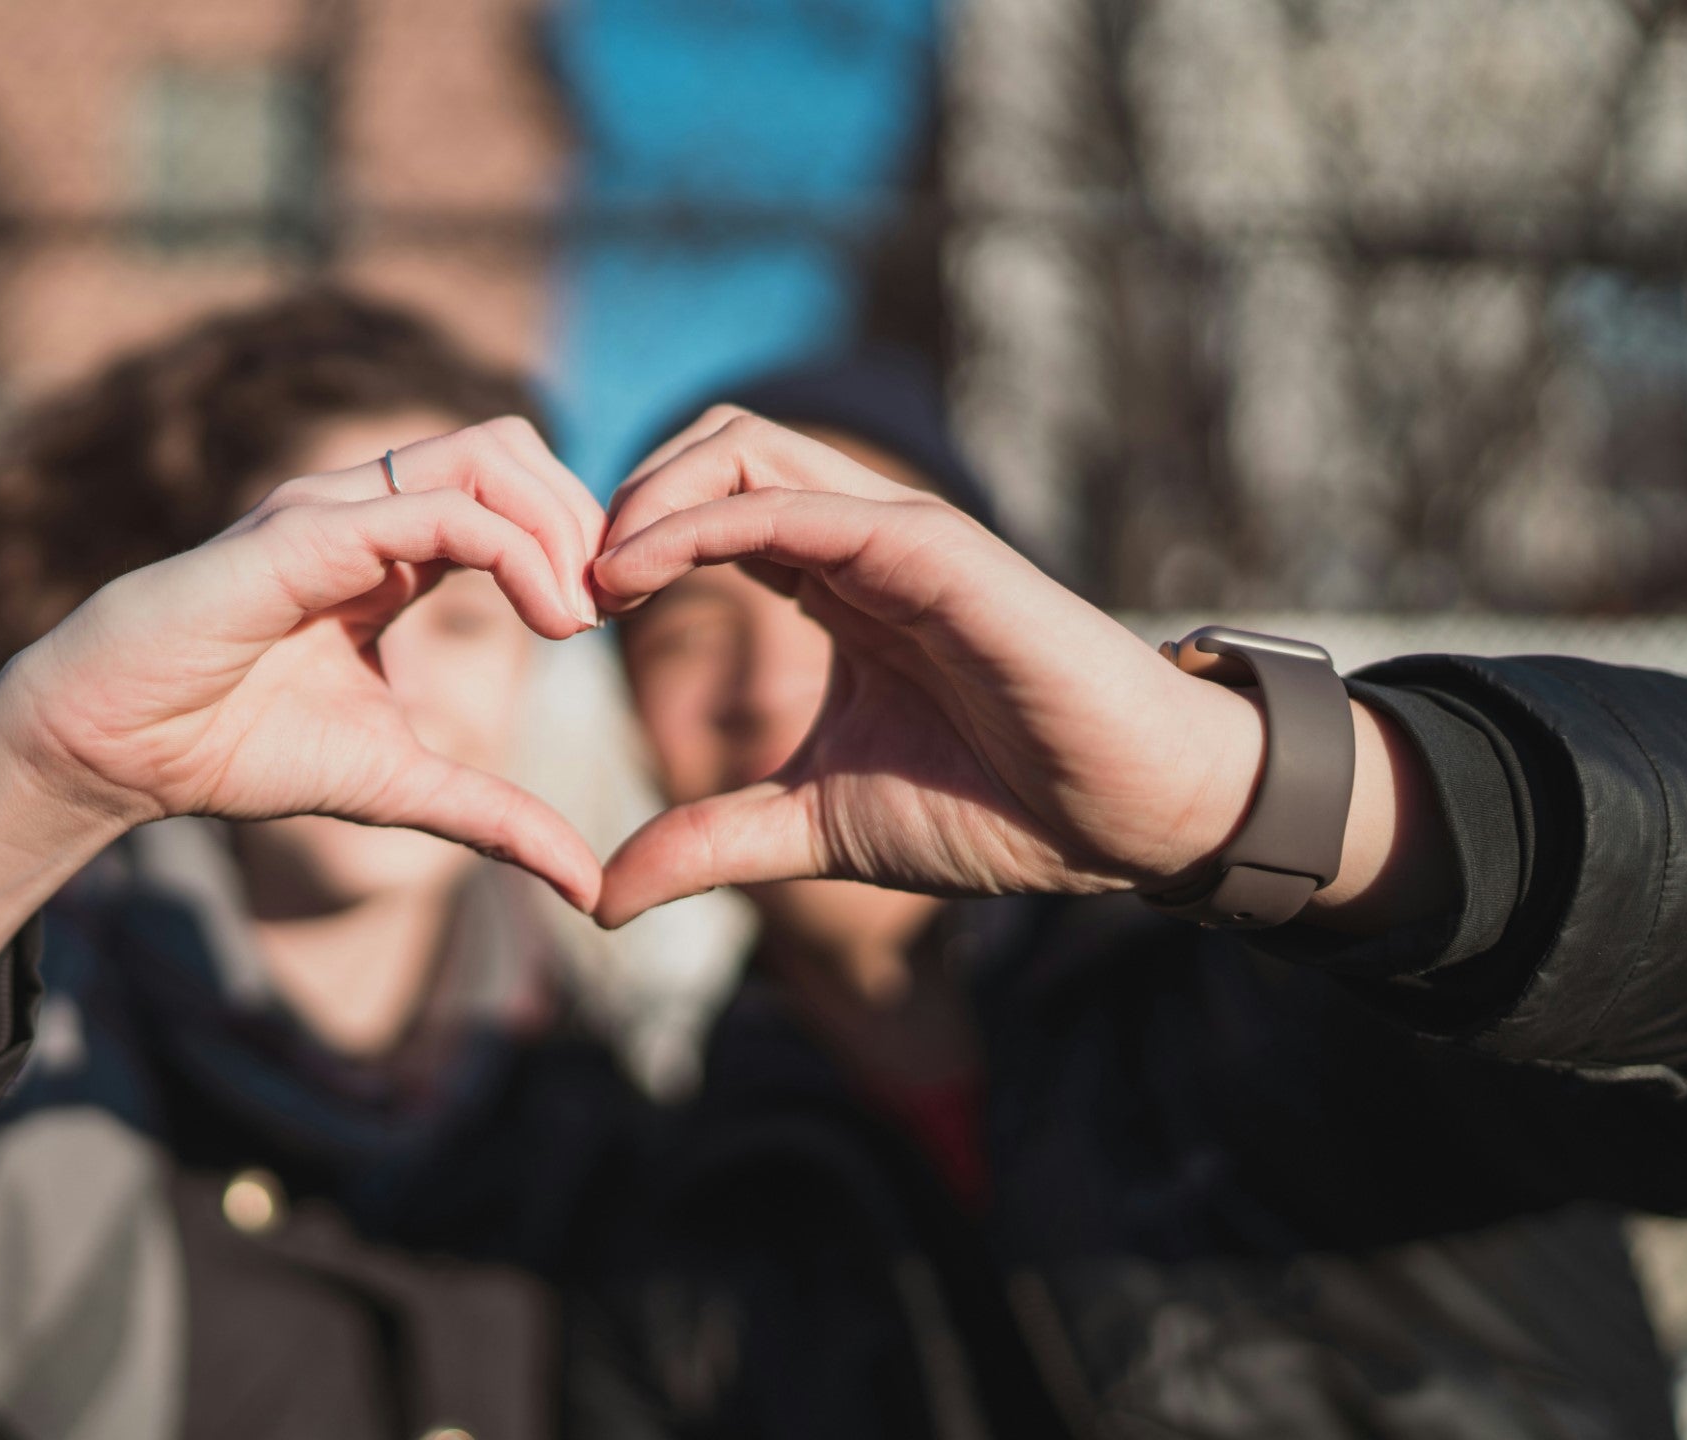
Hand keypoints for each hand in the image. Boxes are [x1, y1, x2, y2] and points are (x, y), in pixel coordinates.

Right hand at [0, 417, 606, 906]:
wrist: (112, 751)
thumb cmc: (233, 749)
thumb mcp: (397, 786)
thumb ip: (493, 817)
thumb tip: (588, 888)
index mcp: (390, 549)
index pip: (512, 492)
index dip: (580, 540)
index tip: (619, 618)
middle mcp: (365, 509)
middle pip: (513, 447)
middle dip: (584, 516)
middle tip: (615, 606)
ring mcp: (332, 510)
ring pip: (486, 454)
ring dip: (559, 524)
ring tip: (581, 615)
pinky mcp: (302, 534)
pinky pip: (435, 510)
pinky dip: (514, 551)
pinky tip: (548, 620)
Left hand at [589, 410, 1272, 927]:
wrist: (1122, 817)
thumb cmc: (996, 807)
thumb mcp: (814, 826)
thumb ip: (710, 842)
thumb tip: (600, 895)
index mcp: (833, 583)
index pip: (707, 507)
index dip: (625, 542)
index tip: (563, 617)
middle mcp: (858, 540)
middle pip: (715, 445)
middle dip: (622, 496)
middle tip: (565, 588)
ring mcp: (895, 533)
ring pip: (744, 445)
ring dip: (647, 494)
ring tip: (592, 579)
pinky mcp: (930, 548)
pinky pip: (794, 505)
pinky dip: (700, 522)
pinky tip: (636, 575)